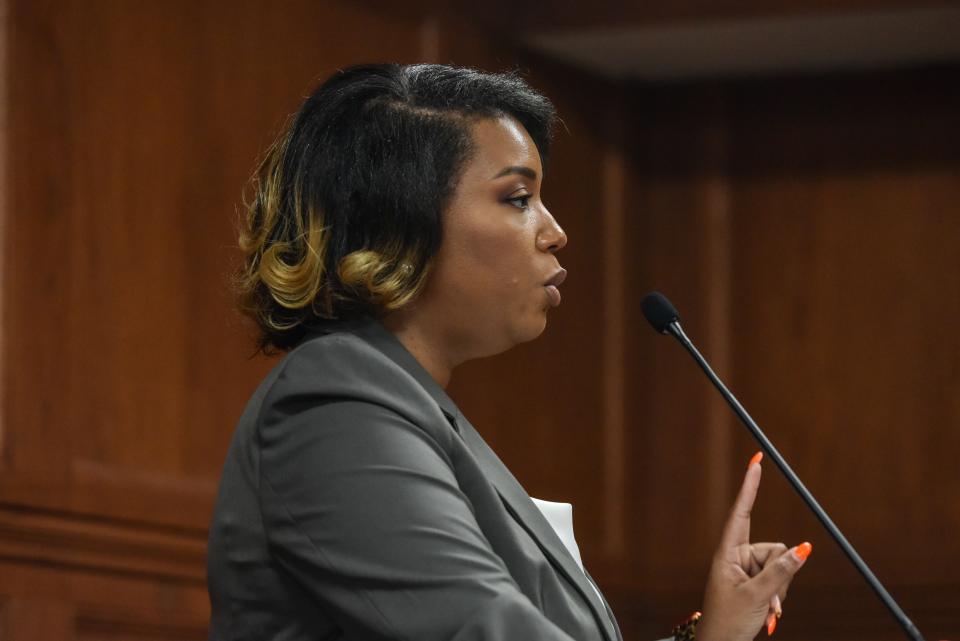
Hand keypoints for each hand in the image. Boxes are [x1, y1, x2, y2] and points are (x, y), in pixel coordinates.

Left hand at [697, 453, 811, 640]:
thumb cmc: (729, 622)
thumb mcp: (757, 596)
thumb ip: (781, 572)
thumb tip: (804, 547)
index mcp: (727, 552)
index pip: (741, 511)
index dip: (750, 485)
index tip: (756, 460)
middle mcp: (737, 555)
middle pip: (775, 548)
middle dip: (779, 573)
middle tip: (765, 598)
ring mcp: (746, 568)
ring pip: (781, 565)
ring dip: (779, 588)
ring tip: (763, 606)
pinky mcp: (755, 579)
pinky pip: (780, 578)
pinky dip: (778, 594)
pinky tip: (767, 610)